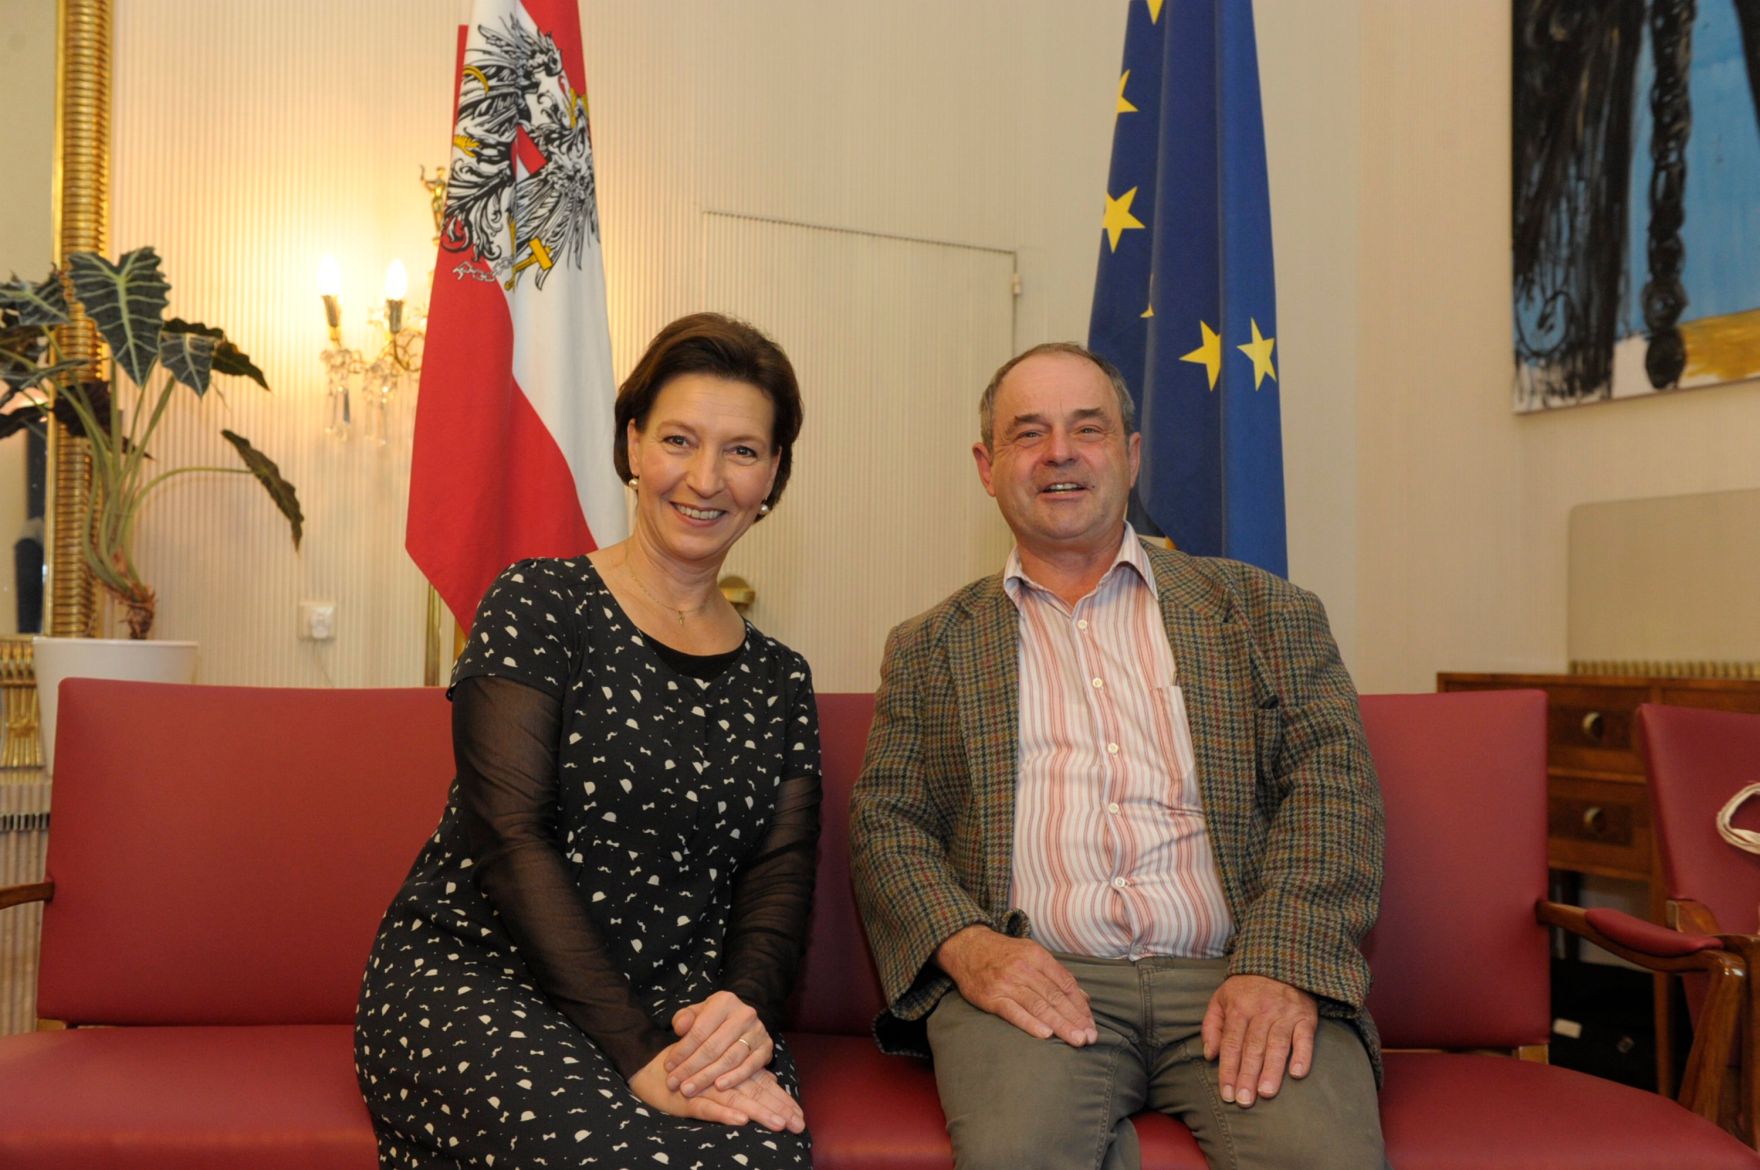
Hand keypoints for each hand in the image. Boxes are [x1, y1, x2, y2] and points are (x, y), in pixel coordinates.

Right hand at [630, 1049, 804, 1132]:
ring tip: (777, 1124)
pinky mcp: (686, 1100)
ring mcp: (704, 1089)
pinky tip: (741, 1120)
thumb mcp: (716, 1074)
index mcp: (732, 1073)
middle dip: (777, 1110)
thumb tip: (771, 1079)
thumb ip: (741, 1076)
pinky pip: (706, 1108)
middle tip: (797, 1125)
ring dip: (757, 1112)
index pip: (762, 1086)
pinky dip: (723, 1114)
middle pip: (754, 1094)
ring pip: (735, 1100)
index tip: (799, 1116)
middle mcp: (721, 1079)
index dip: (781, 1100)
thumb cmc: (687, 1071)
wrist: (649, 1067)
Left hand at [664, 990, 771, 1095]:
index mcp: (724, 1002)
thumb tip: (680, 1028)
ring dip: (707, 1077)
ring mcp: (758, 1031)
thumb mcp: (697, 1012)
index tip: (668, 1067)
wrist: (743, 1020)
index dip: (682, 1051)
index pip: (699, 1030)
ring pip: (730, 1059)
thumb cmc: (713, 1019)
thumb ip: (684, 1018)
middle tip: (675, 1084)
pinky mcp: (766, 1048)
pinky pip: (750, 1066)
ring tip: (690, 1089)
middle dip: (691, 1068)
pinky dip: (735, 1078)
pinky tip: (719, 1087)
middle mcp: (744, 1014)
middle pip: (713, 1047)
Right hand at [934, 925, 1096, 1045]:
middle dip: (1075, 1019)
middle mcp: (1024, 968)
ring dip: (1060, 1025)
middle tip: (1090, 1038)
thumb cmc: (1004, 953)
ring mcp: (1006, 983)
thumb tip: (1083, 998)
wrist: (966, 947)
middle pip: (1055, 997)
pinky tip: (1046, 1034)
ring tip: (1077, 1040)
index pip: (1065, 984)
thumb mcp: (1032, 953)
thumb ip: (1057, 975)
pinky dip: (1030, 1023)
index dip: (1080, 1006)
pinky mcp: (991, 997)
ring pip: (1039, 1006)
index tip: (1091, 1024)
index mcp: (1037, 956)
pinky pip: (1013, 1012)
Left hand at [1200, 974, 1316, 1107]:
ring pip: (1277, 1045)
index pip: (1231, 1044)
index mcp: (1238, 1008)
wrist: (1280, 962)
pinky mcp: (1306, 1017)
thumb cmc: (1246, 988)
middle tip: (1244, 1101)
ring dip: (1271, 1070)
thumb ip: (1211, 1026)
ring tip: (1266, 1093)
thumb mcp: (1221, 999)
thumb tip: (1209, 1056)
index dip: (1228, 1069)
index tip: (1226, 1093)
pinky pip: (1305, 1038)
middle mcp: (1261, 1012)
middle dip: (1247, 1076)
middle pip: (1252, 1048)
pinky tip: (1297, 1073)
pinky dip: (1302, 1055)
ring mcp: (1285, 1014)